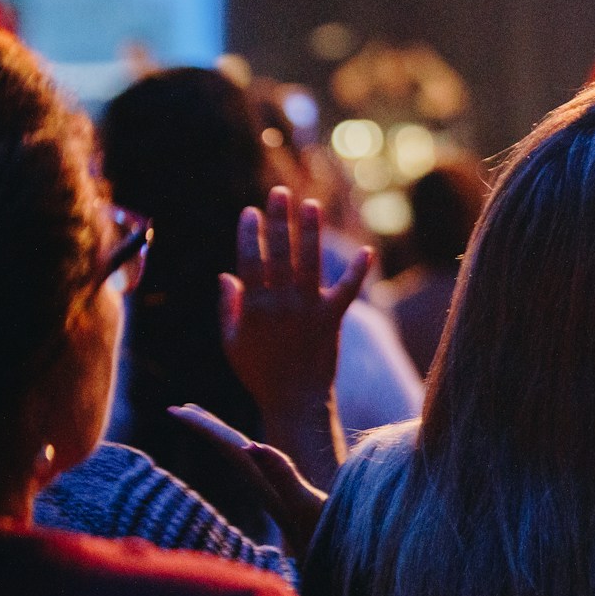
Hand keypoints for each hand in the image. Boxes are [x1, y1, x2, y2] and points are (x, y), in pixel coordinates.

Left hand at [168, 404, 326, 559]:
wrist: (339, 572)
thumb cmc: (329, 538)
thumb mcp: (305, 503)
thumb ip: (280, 474)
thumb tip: (250, 446)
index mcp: (264, 483)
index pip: (229, 447)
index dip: (204, 426)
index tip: (175, 410)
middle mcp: (265, 488)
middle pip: (230, 451)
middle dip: (207, 427)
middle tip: (179, 409)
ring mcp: (276, 497)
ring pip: (243, 462)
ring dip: (226, 441)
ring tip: (211, 426)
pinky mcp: (289, 504)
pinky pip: (261, 473)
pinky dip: (251, 458)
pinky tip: (253, 457)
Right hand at [221, 187, 370, 415]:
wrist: (294, 401)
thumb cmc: (258, 373)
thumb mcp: (231, 341)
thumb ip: (227, 307)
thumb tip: (227, 274)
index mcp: (254, 308)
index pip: (250, 261)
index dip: (250, 235)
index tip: (250, 211)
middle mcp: (281, 304)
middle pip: (280, 254)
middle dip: (280, 221)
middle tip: (281, 193)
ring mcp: (308, 311)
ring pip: (310, 264)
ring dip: (311, 233)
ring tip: (312, 206)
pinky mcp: (332, 319)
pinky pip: (347, 291)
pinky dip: (357, 272)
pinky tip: (367, 251)